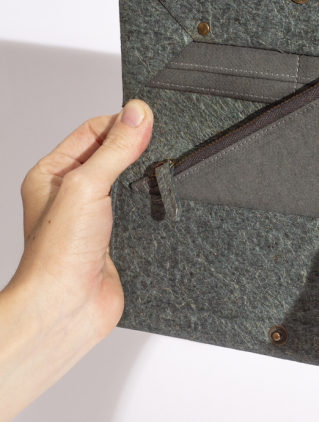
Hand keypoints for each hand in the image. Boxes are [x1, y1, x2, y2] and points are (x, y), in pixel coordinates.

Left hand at [0, 99, 152, 421]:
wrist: (67, 308)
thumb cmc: (58, 255)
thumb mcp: (87, 186)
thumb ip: (115, 149)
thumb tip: (138, 113)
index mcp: (53, 174)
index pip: (93, 131)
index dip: (120, 123)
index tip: (147, 118)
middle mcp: (72, 195)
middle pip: (113, 156)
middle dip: (137, 151)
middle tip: (157, 146)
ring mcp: (96, 218)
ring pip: (130, 185)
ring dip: (146, 182)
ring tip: (158, 178)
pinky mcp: (119, 240)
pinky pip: (142, 214)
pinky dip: (154, 209)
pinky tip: (161, 206)